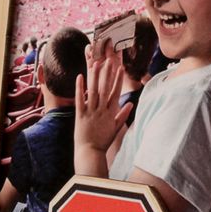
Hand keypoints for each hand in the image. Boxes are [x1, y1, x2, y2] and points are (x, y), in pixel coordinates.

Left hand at [73, 37, 127, 163]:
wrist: (91, 152)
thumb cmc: (103, 141)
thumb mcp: (116, 128)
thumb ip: (123, 115)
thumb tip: (130, 103)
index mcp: (111, 112)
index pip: (116, 92)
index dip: (118, 79)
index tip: (120, 68)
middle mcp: (101, 110)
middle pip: (105, 88)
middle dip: (108, 73)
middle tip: (109, 60)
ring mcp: (91, 112)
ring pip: (94, 91)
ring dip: (95, 76)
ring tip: (96, 63)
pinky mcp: (80, 115)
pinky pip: (80, 99)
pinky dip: (80, 88)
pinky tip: (80, 76)